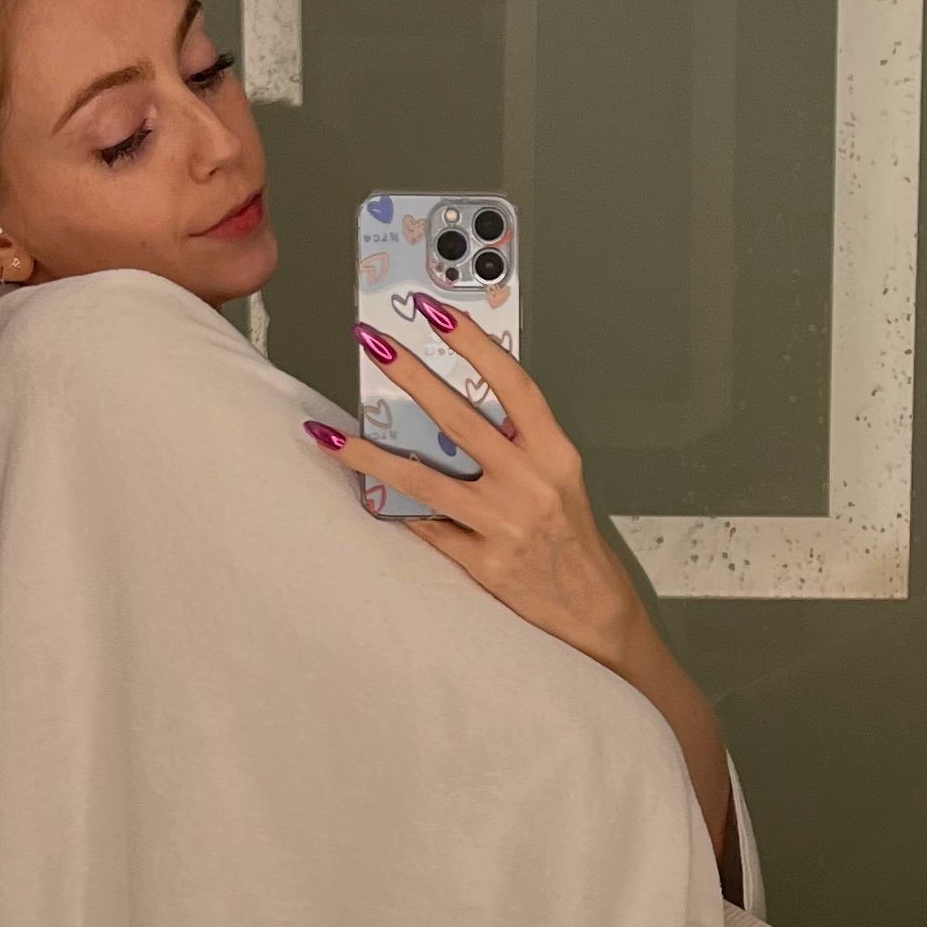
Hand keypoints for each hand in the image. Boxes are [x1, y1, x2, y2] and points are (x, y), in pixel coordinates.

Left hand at [324, 298, 638, 667]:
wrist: (594, 612)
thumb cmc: (571, 541)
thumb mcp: (557, 480)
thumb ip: (515, 444)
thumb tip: (451, 406)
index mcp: (554, 455)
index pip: (512, 385)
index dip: (473, 344)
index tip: (437, 313)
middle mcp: (530, 485)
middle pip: (460, 421)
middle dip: (411, 377)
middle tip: (374, 344)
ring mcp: (504, 525)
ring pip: (424, 480)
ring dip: (372, 453)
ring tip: (332, 434)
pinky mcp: (482, 564)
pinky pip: (427, 529)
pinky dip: (397, 512)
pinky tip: (364, 496)